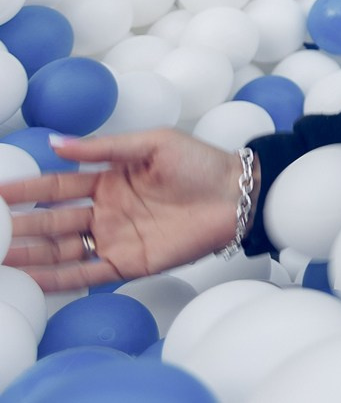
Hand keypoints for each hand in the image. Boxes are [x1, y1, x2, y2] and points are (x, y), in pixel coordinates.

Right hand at [1, 130, 247, 290]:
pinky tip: (28, 278)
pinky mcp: (128, 263)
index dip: (25, 190)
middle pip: (51, 222)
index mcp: (109, 180)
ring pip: (60, 250)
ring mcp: (114, 238)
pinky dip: (55, 278)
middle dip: (17, 227)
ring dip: (28, 254)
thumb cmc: (200, 164)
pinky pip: (84, 273)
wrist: (237, 195)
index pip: (56, 186)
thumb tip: (57, 143)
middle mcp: (105, 212)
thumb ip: (104, 149)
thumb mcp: (151, 145)